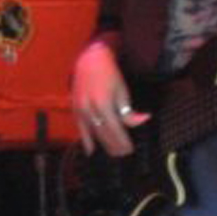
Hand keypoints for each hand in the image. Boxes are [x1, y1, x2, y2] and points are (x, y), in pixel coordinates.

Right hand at [71, 41, 147, 155]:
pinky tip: (90, 150)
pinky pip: (80, 128)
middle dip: (114, 146)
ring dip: (103, 145)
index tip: (130, 149)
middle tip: (123, 154)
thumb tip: (142, 121)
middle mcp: (90, 109)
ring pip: (92, 133)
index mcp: (104, 104)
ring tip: (112, 153)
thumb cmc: (109, 74)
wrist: (90, 61)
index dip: (122, 141)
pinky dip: (86, 140)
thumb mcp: (123, 91)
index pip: (115, 129)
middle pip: (103, 134)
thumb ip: (129, 110)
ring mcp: (80, 110)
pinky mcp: (74, 109)